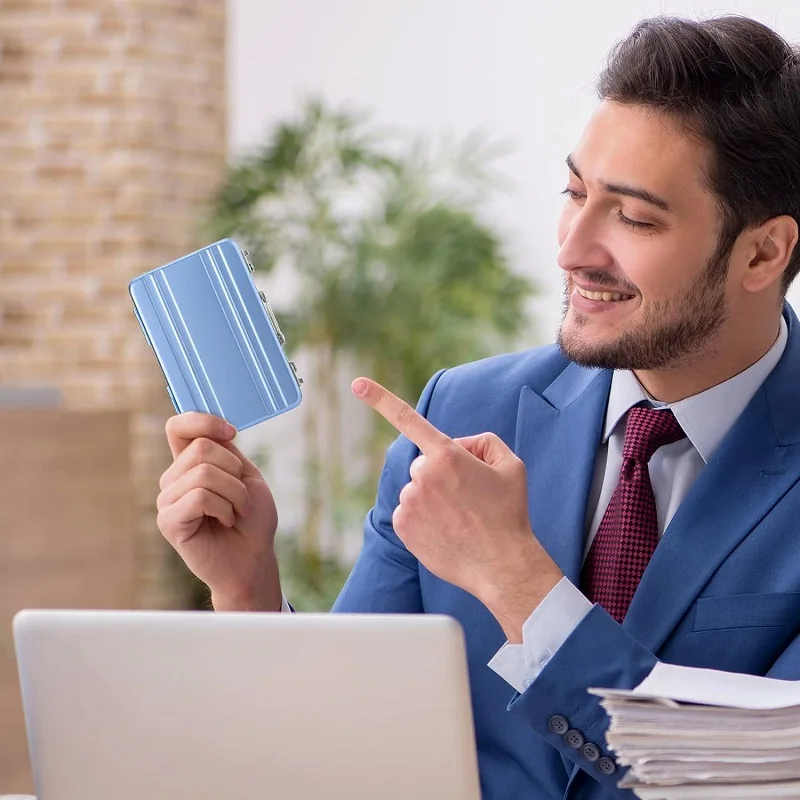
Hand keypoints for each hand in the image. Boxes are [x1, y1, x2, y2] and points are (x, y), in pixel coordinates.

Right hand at [157, 412, 281, 611]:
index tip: (232, 432)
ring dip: (235, 493)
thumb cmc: (252, 519)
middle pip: (201, 448)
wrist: (254, 557)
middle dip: (234, 471)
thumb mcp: (245, 475)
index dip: (203, 420)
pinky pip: (199, 497)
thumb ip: (226, 450)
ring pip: (204, 473)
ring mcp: (167, 500)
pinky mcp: (168, 521)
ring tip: (235, 511)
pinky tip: (225, 521)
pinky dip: (224, 507)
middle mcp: (173, 478)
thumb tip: (215, 427)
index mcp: (189, 463)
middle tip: (241, 495)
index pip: (178, 426)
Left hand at [353, 378, 562, 641]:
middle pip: (425, 463)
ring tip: (462, 518)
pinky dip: (425, 517)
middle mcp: (422, 475)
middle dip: (442, 472)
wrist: (503, 565)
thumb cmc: (510, 514)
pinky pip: (410, 511)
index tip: (356, 384)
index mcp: (447, 455)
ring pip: (417, 489)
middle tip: (470, 497)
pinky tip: (447, 530)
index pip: (409, 420)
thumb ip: (483, 442)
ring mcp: (409, 502)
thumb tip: (458, 446)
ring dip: (434, 497)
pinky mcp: (402, 526)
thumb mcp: (511, 465)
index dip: (380, 399)